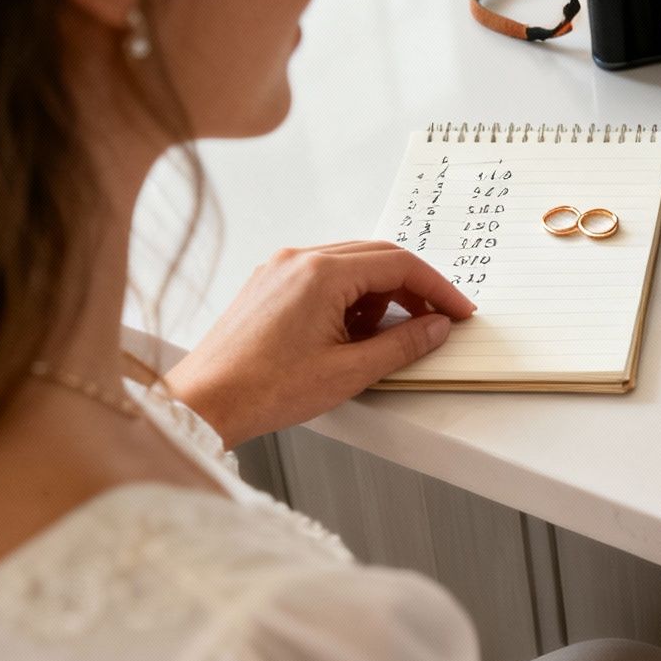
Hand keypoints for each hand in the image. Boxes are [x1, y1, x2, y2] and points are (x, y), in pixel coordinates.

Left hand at [163, 242, 474, 447]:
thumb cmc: (263, 389)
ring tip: (384, 338)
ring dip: (379, 295)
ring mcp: (280, 268)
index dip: (437, 288)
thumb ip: (403, 344)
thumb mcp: (349, 371)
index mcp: (322, 273)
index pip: (399, 265)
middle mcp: (299, 260)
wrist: (202, 402)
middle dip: (412, 289)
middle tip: (435, 320)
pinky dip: (349, 298)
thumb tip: (436, 327)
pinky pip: (323, 276)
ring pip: (351, 266)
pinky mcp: (268, 284)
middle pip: (377, 258)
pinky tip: (350, 333)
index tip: (458, 311)